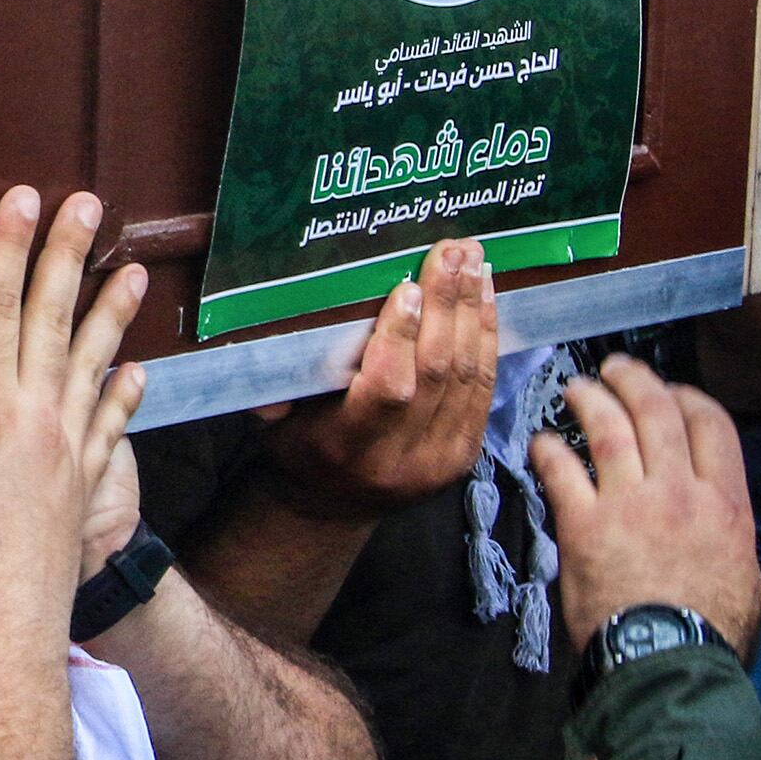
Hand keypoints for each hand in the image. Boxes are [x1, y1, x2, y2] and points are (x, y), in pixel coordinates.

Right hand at [0, 188, 147, 643]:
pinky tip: (136, 369)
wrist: (1, 636)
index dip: (6, 248)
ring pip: (93, 360)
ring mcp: (68, 449)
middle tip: (85, 202)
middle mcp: (35, 416)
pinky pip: (111, 423)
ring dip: (110, 310)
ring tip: (130, 269)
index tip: (21, 199)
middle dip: (65, 253)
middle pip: (52, 317)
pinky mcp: (84, 486)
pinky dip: (124, 391)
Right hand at [258, 240, 495, 519]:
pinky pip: (484, 387)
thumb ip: (280, 383)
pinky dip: (486, 338)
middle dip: (447, 306)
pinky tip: (485, 299)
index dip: (401, 337)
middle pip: (436, 374)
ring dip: (473, 313)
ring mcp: (442, 459)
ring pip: (467, 376)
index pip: (387, 389)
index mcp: (348, 448)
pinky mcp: (467, 452)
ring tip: (473, 262)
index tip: (407, 286)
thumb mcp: (275, 423)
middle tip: (451, 253)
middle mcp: (403, 459)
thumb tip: (273, 330)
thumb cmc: (298, 448)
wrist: (331, 505)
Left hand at [533, 355, 760, 658]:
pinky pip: (563, 469)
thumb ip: (724, 528)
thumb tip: (712, 512)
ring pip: (610, 429)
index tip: (670, 391)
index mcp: (726, 504)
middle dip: (635, 381)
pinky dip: (550, 448)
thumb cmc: (709, 626)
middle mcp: (681, 492)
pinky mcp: (583, 523)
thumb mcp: (742, 570)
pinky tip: (542, 441)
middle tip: (615, 368)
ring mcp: (630, 503)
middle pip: (658, 413)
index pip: (712, 426)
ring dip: (591, 399)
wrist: (669, 657)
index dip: (688, 398)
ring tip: (577, 387)